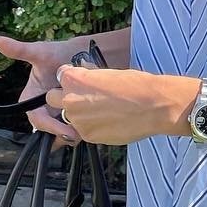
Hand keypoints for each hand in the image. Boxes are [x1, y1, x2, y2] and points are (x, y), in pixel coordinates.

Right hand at [0, 33, 82, 144]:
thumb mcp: (39, 51)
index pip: (37, 118)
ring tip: (86, 131)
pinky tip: (93, 125)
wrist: (82, 53)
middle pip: (49, 130)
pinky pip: (73, 129)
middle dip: (62, 134)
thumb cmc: (57, 52)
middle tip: (78, 135)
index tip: (65, 130)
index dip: (49, 126)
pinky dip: (81, 128)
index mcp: (30, 99)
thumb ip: (19, 50)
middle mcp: (42, 109)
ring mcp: (56, 114)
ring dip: (72, 134)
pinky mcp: (71, 116)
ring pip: (61, 133)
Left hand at [46, 63, 195, 148]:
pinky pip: (82, 130)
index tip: (80, 81)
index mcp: (74, 79)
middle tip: (84, 98)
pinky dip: (92, 126)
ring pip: (68, 116)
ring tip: (102, 111)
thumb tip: (83, 72)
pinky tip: (109, 121)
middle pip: (52, 98)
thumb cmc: (135, 85)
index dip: (70, 78)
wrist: (153, 106)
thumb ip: (89, 74)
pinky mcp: (87, 135)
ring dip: (79, 113)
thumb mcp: (108, 71)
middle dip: (65, 97)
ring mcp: (78, 119)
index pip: (60, 75)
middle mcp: (70, 99)